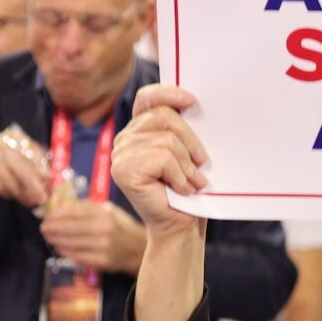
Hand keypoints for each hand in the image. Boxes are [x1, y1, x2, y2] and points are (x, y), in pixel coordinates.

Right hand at [0, 132, 49, 206]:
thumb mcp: (14, 150)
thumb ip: (32, 159)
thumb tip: (51, 177)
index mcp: (14, 137)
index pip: (33, 151)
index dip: (42, 167)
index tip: (50, 179)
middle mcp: (0, 144)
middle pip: (23, 169)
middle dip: (35, 186)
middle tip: (43, 199)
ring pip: (11, 181)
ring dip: (22, 194)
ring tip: (29, 201)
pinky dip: (7, 193)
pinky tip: (12, 195)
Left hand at [40, 201, 146, 273]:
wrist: (139, 248)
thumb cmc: (121, 226)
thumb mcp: (108, 210)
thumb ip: (86, 207)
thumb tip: (59, 206)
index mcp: (105, 214)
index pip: (73, 211)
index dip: (56, 214)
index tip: (46, 216)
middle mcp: (104, 229)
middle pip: (69, 228)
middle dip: (52, 228)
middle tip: (44, 228)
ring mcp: (103, 246)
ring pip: (70, 243)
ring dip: (56, 240)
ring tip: (49, 237)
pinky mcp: (102, 261)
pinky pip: (77, 256)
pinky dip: (65, 251)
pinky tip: (60, 247)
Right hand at [110, 84, 210, 240]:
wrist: (181, 227)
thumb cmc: (189, 191)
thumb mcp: (189, 154)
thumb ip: (183, 131)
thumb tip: (194, 103)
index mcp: (139, 130)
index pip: (148, 98)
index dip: (168, 93)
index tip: (192, 101)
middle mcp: (124, 138)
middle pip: (163, 117)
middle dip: (191, 141)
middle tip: (201, 164)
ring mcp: (120, 154)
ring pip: (167, 140)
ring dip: (187, 165)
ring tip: (191, 182)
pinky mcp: (123, 170)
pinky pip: (163, 158)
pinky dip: (180, 176)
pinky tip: (182, 189)